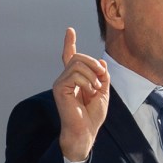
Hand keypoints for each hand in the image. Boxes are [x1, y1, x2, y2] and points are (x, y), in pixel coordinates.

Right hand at [53, 28, 109, 162]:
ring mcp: (60, 83)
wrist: (85, 131)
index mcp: (74, 79)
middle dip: (93, 63)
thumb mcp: (103, 91)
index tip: (70, 30)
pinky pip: (75, 74)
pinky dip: (87, 81)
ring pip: (77, 64)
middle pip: (78, 57)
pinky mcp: (59, 88)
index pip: (70, 57)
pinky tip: (89, 92)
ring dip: (92, 75)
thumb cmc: (92, 115)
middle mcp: (65, 79)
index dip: (69, 43)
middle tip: (101, 77)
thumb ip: (102, 76)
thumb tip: (101, 63)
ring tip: (95, 89)